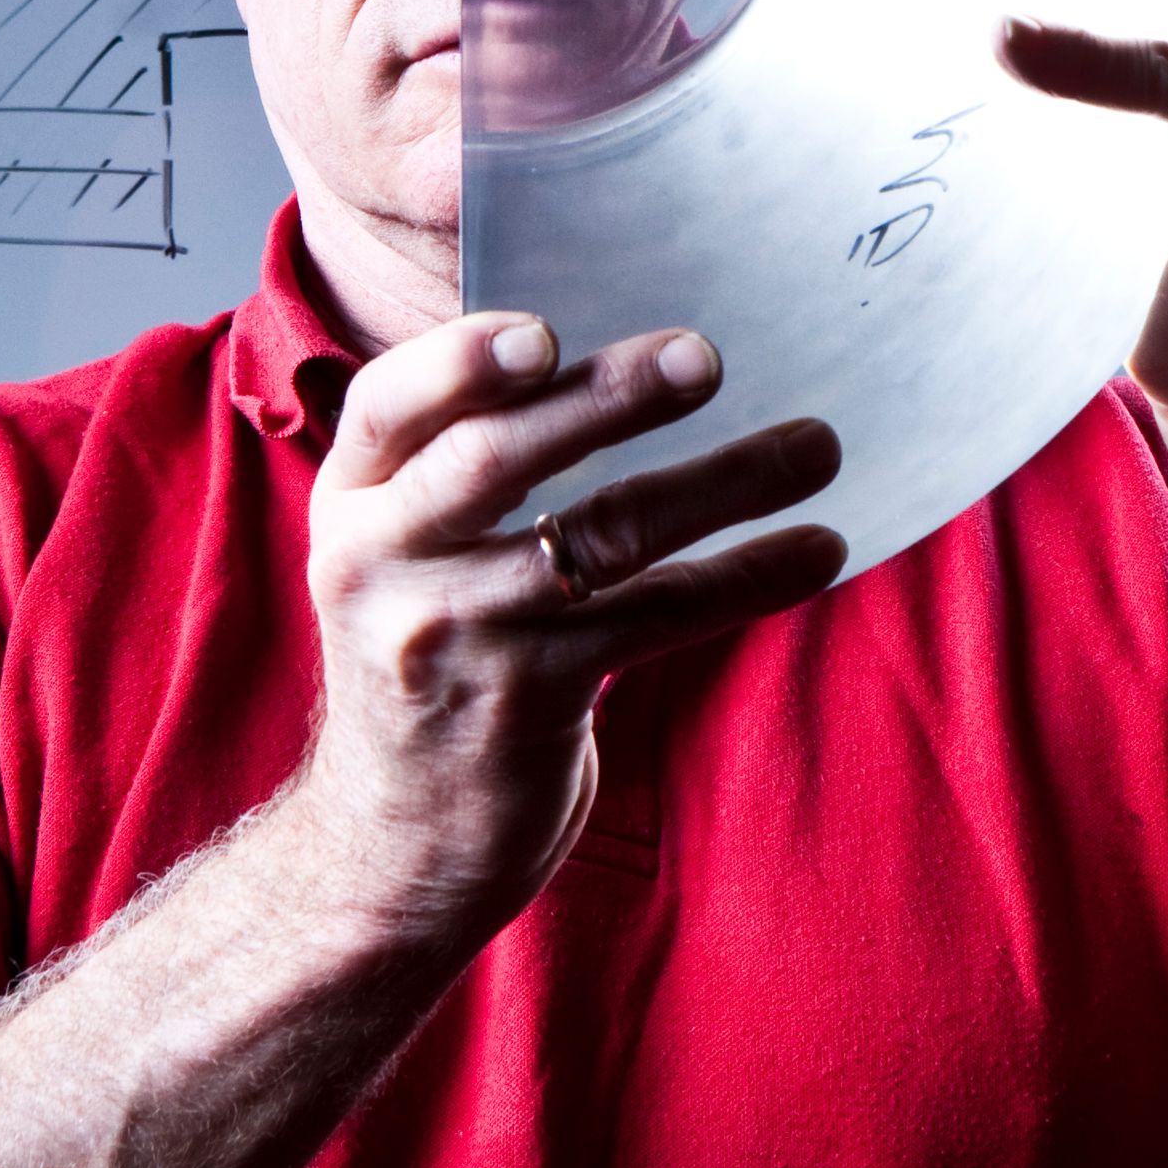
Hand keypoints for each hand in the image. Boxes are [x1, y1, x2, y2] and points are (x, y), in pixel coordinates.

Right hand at [293, 314, 843, 924]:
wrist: (397, 837)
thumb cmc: (432, 652)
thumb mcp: (406, 549)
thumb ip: (467, 457)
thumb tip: (630, 355)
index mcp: (352, 500)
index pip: (389, 405)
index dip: (462, 361)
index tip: (545, 331)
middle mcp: (381, 562)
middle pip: (495, 460)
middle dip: (605, 399)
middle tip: (705, 358)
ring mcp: (451, 637)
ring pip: (598, 538)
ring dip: (718, 483)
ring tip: (814, 447)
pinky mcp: (528, 703)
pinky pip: (653, 619)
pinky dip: (743, 578)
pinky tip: (813, 550)